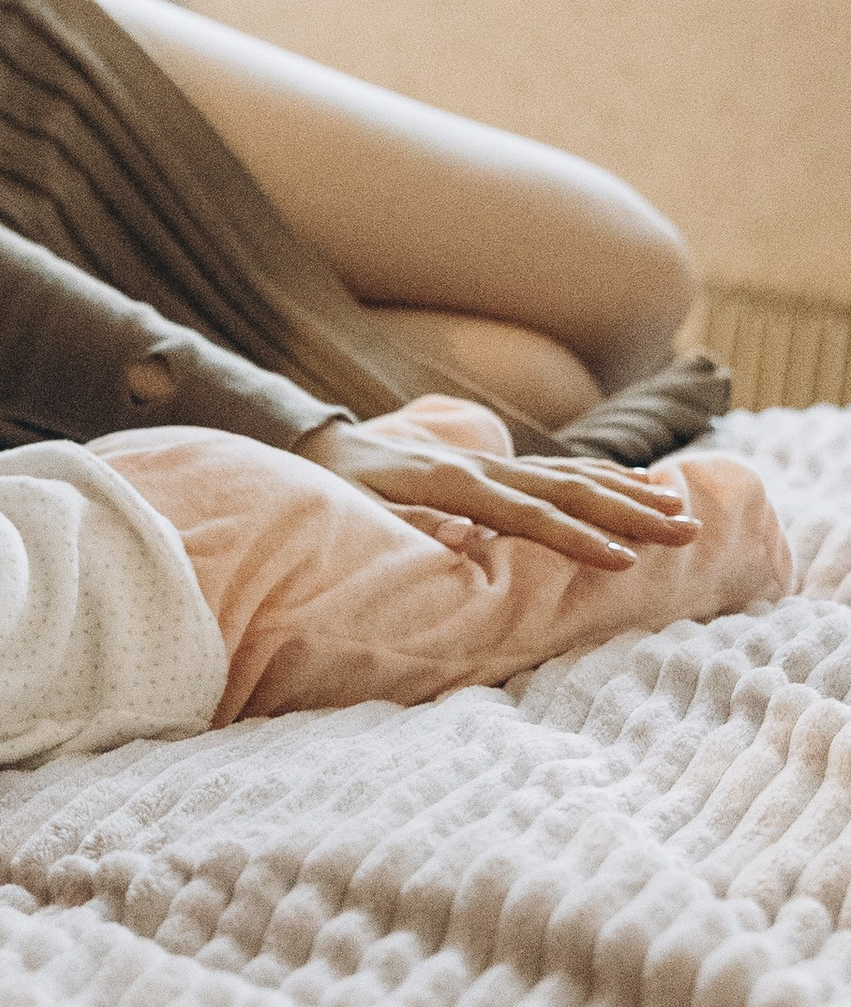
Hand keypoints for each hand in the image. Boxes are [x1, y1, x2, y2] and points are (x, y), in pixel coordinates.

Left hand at [301, 419, 700, 569]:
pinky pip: (559, 469)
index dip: (576, 537)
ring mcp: (491, 462)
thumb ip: (407, 529)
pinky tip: (641, 483)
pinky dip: (603, 475)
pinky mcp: (495, 465)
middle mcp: (480, 467)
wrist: (321, 446)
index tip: (623, 560)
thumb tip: (463, 537)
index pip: (527, 514)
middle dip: (629, 512)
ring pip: (572, 474)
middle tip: (686, 532)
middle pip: (568, 488)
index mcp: (450, 483)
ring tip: (681, 510)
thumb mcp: (353, 515)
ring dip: (629, 493)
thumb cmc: (333, 494)